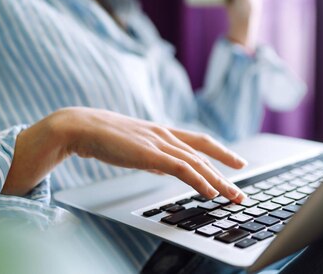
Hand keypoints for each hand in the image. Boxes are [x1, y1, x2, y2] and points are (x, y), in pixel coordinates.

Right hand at [3, 107, 247, 202]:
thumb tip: (163, 168)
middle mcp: (164, 135)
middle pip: (203, 154)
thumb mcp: (132, 146)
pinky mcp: (150, 154)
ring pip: (197, 163)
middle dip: (225, 173)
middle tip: (240, 192)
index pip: (198, 141)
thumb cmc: (102, 136)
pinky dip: (198, 181)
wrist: (82, 127)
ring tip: (233, 197)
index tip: (236, 162)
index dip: (220, 152)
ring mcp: (158, 143)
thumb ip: (151, 156)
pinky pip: (181, 169)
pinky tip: (208, 192)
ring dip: (218, 182)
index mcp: (161, 132)